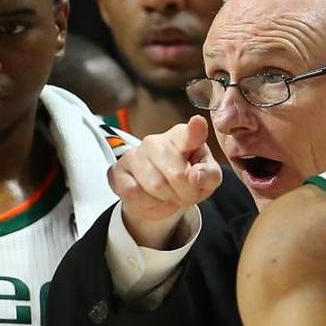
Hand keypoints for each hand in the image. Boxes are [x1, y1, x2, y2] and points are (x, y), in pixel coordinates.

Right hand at [108, 116, 221, 247]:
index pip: (189, 134)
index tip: (198, 123)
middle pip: (177, 175)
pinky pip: (134, 193)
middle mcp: (155, 141)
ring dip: (167, 199)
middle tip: (186, 192)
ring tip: (169, 194)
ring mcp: (133, 155)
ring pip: (156, 186)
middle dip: (186, 192)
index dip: (194, 131)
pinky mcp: (117, 171)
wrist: (160, 195)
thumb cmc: (186, 178)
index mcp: (181, 137)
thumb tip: (196, 177)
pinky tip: (150, 196)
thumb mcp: (207, 178)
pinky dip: (147, 203)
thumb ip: (209, 175)